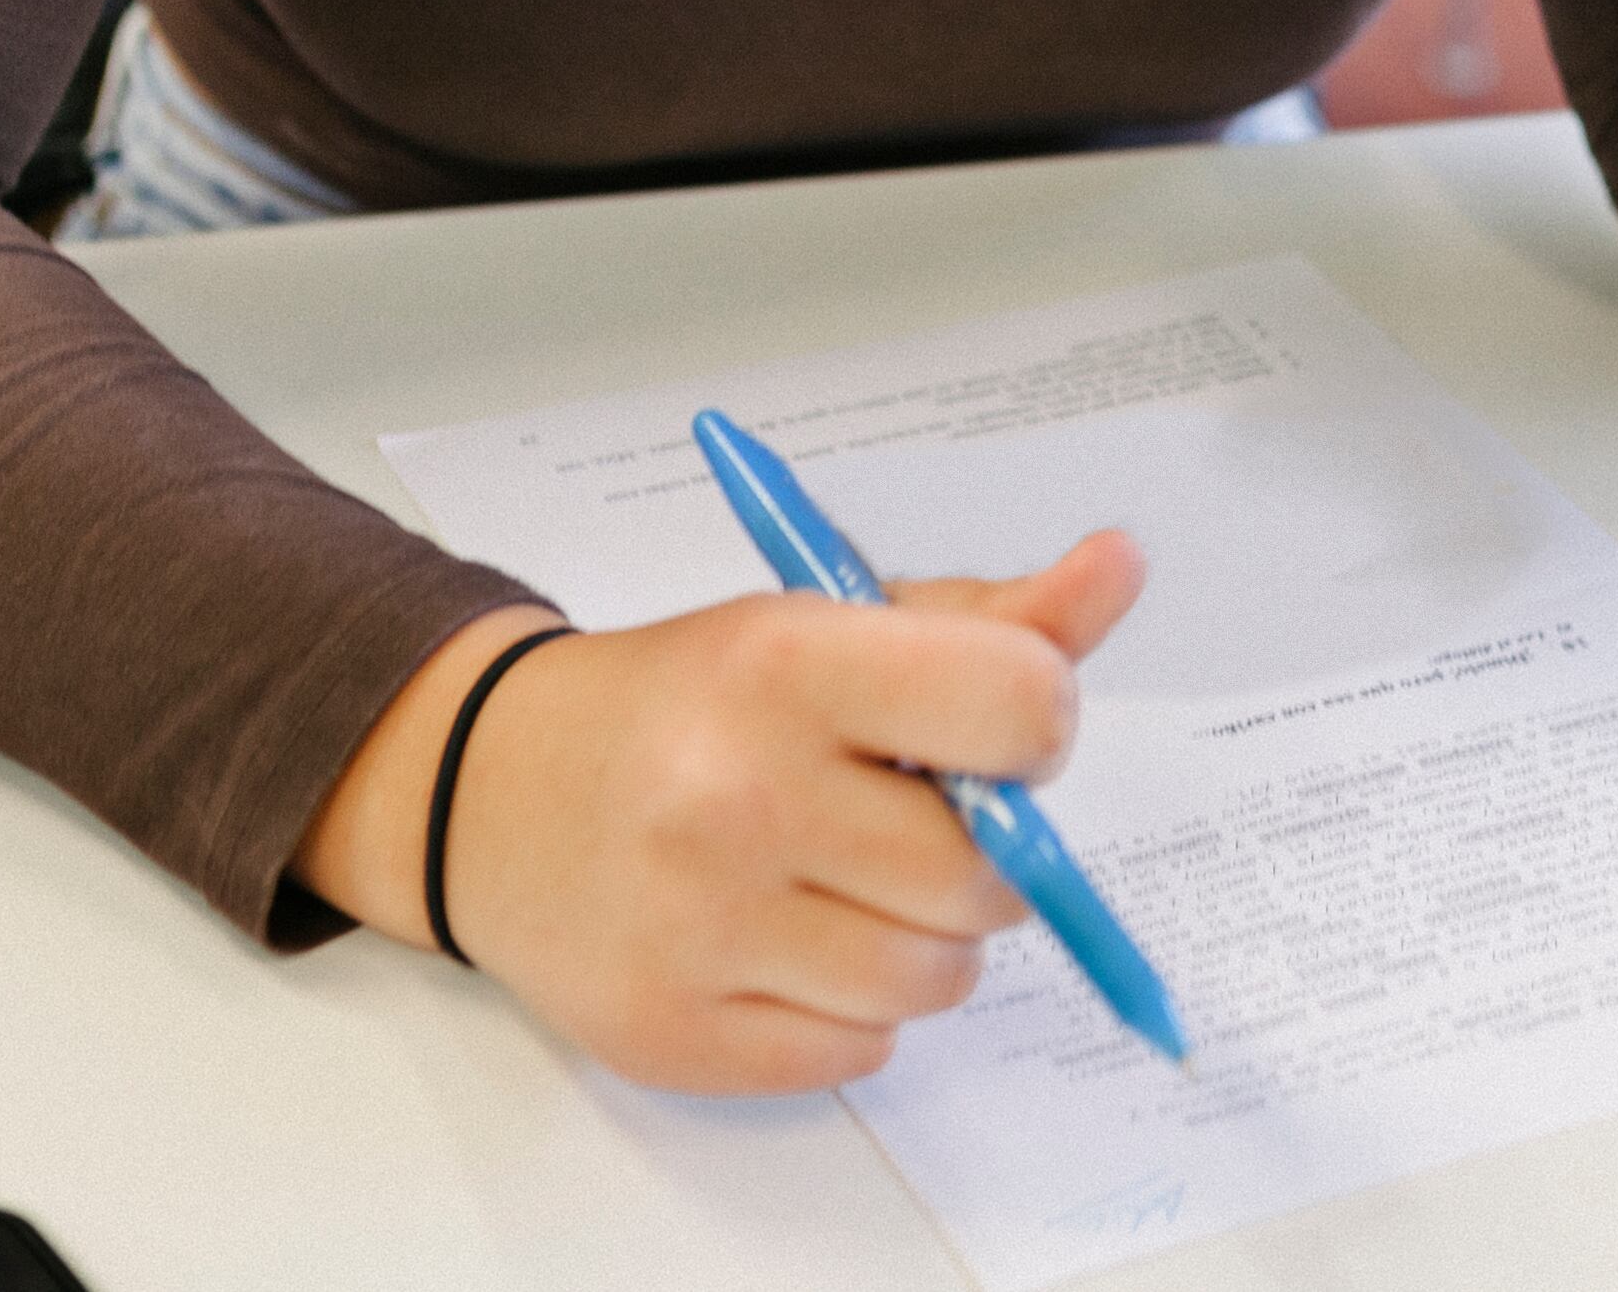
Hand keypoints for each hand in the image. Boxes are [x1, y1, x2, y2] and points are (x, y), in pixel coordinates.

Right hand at [294, 535, 1144, 1092]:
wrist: (496, 787)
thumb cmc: (695, 699)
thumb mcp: (834, 622)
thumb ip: (996, 618)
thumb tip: (1121, 564)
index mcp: (789, 667)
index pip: (1021, 706)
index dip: (1037, 727)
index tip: (993, 731)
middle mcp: (738, 796)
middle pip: (987, 873)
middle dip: (980, 852)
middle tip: (907, 818)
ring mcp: (699, 928)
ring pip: (936, 979)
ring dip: (925, 940)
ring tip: (850, 882)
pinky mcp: (674, 1033)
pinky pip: (861, 1052)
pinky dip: (853, 1010)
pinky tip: (790, 941)